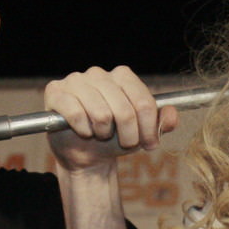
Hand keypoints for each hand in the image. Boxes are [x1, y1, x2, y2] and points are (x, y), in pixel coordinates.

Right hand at [45, 65, 178, 172]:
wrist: (86, 154)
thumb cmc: (114, 138)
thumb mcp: (143, 133)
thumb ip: (162, 123)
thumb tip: (172, 115)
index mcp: (122, 76)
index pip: (143, 101)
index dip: (149, 128)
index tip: (150, 144)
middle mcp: (99, 74)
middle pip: (125, 110)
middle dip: (129, 135)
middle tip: (126, 144)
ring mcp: (76, 81)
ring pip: (101, 113)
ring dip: (104, 134)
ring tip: (101, 135)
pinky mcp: (56, 92)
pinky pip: (77, 114)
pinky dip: (84, 130)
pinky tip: (83, 132)